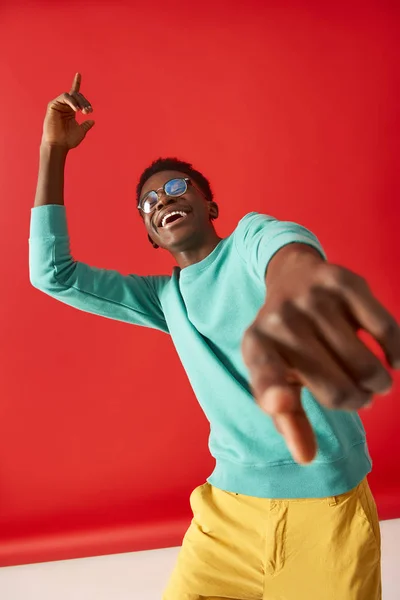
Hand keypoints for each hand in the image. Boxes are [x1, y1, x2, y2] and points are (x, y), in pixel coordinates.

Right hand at [41, 73, 94, 149]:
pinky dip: (71, 101)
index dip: (76, 83)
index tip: (78, 74)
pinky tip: (76, 109)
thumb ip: (86, 125)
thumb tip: (92, 120)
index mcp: (71, 110)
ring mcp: (58, 104)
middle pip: (77, 95)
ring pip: (71, 95)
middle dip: (85, 102)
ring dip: (79, 101)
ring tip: (83, 111)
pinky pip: (64, 97)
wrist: (58, 145)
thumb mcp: (81, 131)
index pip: (74, 95)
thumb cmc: (68, 140)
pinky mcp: (53, 105)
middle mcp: (65, 106)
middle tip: (89, 111)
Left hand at [242, 257, 399, 463]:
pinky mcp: (345, 282)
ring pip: (365, 366)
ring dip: (376, 383)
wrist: (290, 276)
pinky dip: (395, 355)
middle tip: (354, 394)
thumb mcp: (276, 376)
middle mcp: (280, 320)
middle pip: (336, 390)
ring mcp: (312, 299)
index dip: (273, 391)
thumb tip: (306, 458)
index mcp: (256, 346)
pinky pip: (386, 332)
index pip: (264, 372)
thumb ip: (289, 419)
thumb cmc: (286, 343)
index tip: (283, 401)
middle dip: (354, 401)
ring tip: (369, 380)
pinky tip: (391, 360)